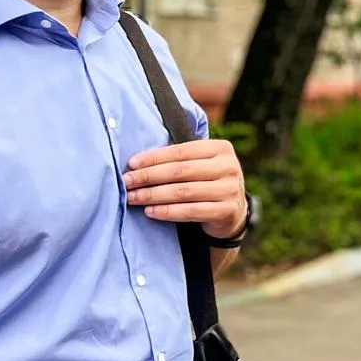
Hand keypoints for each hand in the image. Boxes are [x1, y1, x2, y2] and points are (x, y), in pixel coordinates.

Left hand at [124, 139, 247, 239]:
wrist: (232, 211)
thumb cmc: (205, 182)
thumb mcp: (198, 164)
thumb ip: (177, 159)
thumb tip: (135, 163)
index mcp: (221, 148)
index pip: (181, 151)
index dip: (154, 157)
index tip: (131, 164)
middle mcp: (230, 166)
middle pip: (181, 171)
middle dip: (149, 176)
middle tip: (127, 182)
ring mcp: (231, 189)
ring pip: (183, 192)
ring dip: (153, 195)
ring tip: (132, 197)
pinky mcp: (227, 211)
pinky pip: (191, 212)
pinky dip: (167, 212)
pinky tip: (149, 211)